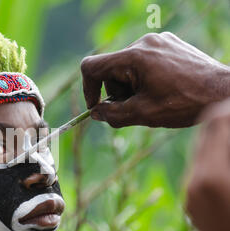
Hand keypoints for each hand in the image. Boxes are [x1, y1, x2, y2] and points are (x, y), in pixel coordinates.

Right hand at [80, 32, 229, 127]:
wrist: (223, 92)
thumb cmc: (185, 103)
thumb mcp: (143, 114)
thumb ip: (113, 114)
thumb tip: (96, 113)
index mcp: (134, 57)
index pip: (92, 67)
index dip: (88, 89)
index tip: (97, 106)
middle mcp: (144, 43)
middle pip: (112, 69)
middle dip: (117, 91)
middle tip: (135, 107)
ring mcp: (158, 41)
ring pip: (127, 66)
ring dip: (132, 85)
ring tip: (153, 98)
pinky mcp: (169, 44)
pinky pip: (144, 61)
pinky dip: (145, 77)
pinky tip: (163, 88)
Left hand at [186, 98, 229, 230]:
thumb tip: (226, 114)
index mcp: (213, 176)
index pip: (216, 122)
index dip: (229, 108)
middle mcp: (194, 181)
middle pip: (204, 132)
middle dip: (224, 120)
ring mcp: (189, 193)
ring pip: (200, 150)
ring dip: (218, 138)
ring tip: (229, 132)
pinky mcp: (190, 203)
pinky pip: (198, 169)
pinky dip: (214, 158)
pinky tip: (226, 158)